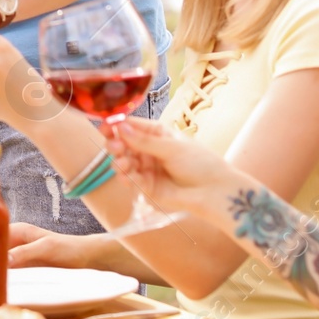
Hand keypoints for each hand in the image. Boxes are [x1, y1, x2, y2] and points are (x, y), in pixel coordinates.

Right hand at [9, 222, 109, 268]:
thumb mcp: (45, 248)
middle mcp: (15, 242)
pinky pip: (8, 273)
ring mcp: (18, 257)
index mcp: (17, 231)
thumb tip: (3, 260)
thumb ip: (24, 252)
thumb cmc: (68, 249)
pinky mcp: (23, 269)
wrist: (87, 259)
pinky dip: (1, 279)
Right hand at [103, 117, 240, 219]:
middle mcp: (149, 150)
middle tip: (114, 147)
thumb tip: (120, 126)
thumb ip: (144, 140)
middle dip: (115, 144)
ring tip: (124, 164)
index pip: (131, 126)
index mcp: (157, 134)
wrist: (213, 192)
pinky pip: (130, 179)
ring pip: (123, 161)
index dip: (116, 125)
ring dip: (119, 161)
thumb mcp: (172, 147)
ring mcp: (147, 168)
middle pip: (123, 143)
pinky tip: (128, 176)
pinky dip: (126, 177)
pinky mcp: (147, 187)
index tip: (105, 127)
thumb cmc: (200, 163)